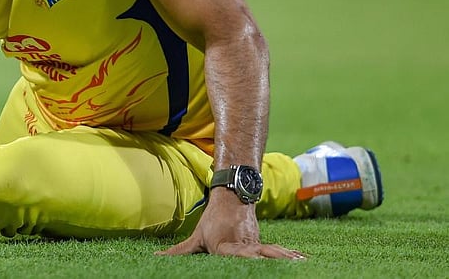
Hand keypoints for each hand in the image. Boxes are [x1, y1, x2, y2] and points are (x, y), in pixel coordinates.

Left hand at [157, 190, 304, 258]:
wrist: (232, 197)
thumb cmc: (212, 220)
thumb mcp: (195, 237)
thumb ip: (179, 251)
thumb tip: (156, 258)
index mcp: (225, 246)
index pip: (235, 253)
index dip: (246, 255)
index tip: (254, 255)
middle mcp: (242, 244)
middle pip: (257, 255)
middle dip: (272, 258)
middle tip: (287, 261)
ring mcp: (254, 242)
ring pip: (270, 251)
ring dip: (284, 256)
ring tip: (299, 261)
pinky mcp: (262, 241)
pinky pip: (276, 250)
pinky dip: (289, 254)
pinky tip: (302, 259)